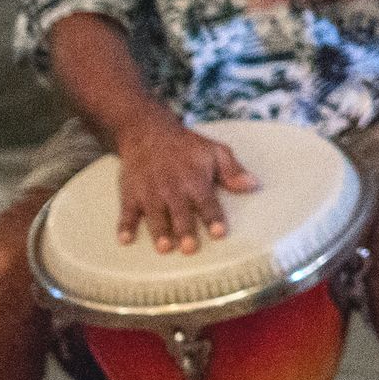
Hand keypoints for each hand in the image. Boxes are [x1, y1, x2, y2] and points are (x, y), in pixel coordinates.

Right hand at [112, 119, 257, 255]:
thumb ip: (233, 170)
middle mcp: (172, 188)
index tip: (219, 233)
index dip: (213, 218)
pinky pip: (127, 212)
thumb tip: (254, 185)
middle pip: (180, 213)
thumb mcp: (214, 151)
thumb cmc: (186, 146)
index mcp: (195, 180)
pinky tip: (124, 240)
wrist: (147, 132)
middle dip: (185, 230)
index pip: (207, 202)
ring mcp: (150, 192)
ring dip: (159, 232)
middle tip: (189, 248)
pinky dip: (124, 226)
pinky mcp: (131, 194)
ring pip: (155, 215)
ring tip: (164, 248)